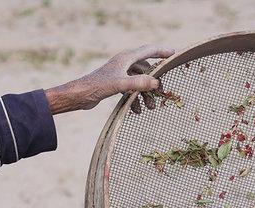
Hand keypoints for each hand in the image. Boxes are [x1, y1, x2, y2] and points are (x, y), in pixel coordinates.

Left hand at [45, 44, 174, 114]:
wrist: (79, 95)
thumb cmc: (97, 86)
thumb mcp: (120, 85)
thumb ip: (138, 84)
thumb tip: (156, 84)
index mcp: (126, 58)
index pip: (148, 50)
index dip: (162, 52)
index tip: (174, 54)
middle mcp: (123, 63)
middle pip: (146, 68)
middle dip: (155, 82)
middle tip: (162, 94)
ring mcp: (119, 73)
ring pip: (139, 80)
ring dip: (145, 93)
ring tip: (151, 108)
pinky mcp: (114, 83)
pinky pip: (131, 88)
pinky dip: (136, 98)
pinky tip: (137, 110)